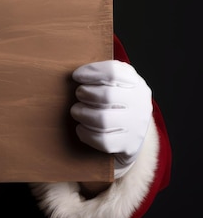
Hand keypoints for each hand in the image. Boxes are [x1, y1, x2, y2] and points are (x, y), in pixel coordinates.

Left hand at [71, 60, 151, 177]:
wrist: (134, 130)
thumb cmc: (117, 100)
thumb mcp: (117, 81)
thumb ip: (102, 72)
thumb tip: (79, 74)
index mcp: (135, 83)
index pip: (113, 73)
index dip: (91, 72)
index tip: (77, 76)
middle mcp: (140, 104)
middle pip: (107, 96)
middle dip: (85, 93)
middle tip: (79, 94)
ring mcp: (135, 126)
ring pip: (102, 120)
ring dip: (82, 113)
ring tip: (77, 111)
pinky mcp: (128, 145)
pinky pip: (102, 140)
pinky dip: (85, 133)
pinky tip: (81, 127)